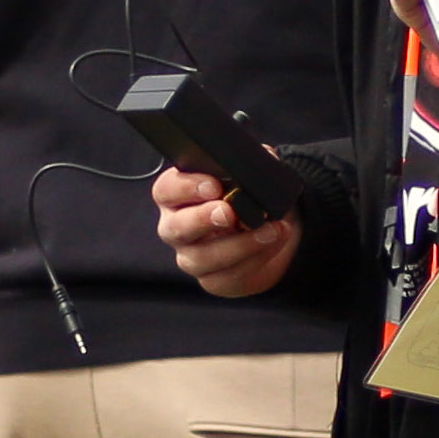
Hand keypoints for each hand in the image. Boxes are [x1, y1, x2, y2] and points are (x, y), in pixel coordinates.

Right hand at [153, 162, 297, 299]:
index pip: (166, 190)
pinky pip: (226, 277)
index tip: (213, 186)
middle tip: (229, 212)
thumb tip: (266, 157)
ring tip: (269, 230)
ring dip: (239, 244)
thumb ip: (253, 161)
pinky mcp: (212, 279)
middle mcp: (177, 227)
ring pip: (201, 258)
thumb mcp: (251, 174)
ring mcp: (191, 256)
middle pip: (176, 228)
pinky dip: (254, 260)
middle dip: (202, 219)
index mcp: (177, 195)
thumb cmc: (249, 197)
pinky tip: (272, 243)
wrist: (267, 232)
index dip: (185, 188)